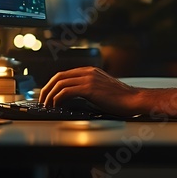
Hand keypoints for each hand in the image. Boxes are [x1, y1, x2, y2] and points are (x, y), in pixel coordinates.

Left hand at [40, 66, 176, 118]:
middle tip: (42, 101)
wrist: (134, 100)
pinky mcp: (90, 88)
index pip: (64, 74)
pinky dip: (57, 99)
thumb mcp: (102, 90)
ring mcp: (89, 78)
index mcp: (90, 71)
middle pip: (58, 76)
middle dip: (46, 89)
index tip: (47, 95)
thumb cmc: (121, 99)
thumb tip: (73, 98)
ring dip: (50, 95)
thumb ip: (89, 89)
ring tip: (47, 106)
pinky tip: (57, 106)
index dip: (52, 84)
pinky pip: (66, 91)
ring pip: (60, 83)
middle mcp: (88, 72)